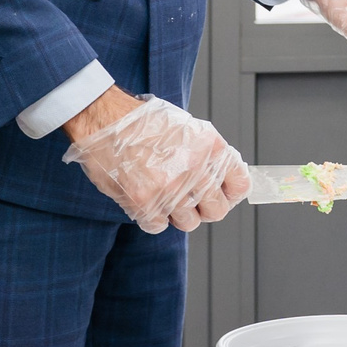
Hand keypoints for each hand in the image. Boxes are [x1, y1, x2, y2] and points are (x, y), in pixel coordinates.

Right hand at [60, 91, 251, 233]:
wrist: (106, 120)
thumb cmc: (145, 121)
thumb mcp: (190, 128)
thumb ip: (208, 154)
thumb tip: (223, 177)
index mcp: (210, 147)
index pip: (240, 185)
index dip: (232, 193)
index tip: (225, 195)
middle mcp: (194, 170)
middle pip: (217, 211)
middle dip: (207, 208)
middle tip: (193, 200)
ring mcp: (169, 189)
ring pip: (189, 222)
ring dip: (179, 214)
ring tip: (166, 195)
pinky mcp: (144, 204)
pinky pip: (159, 226)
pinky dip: (154, 217)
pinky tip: (147, 198)